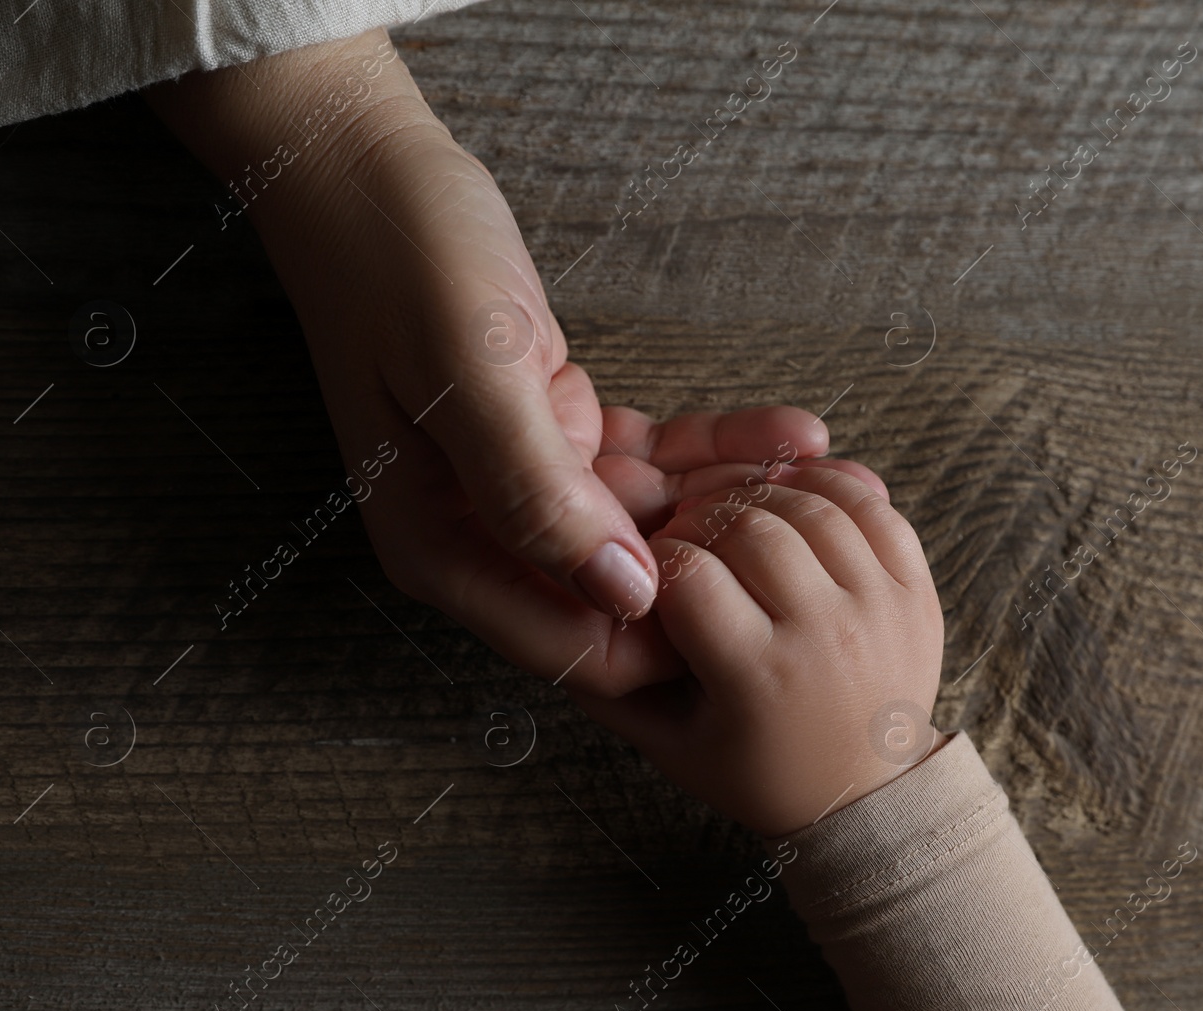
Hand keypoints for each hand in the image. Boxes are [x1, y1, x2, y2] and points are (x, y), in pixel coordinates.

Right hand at [145, 29, 879, 696]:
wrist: (370, 171)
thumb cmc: (402, 262)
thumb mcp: (471, 379)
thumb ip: (537, 496)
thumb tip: (627, 596)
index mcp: (442, 547)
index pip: (570, 644)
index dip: (667, 646)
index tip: (758, 612)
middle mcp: (484, 533)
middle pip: (621, 595)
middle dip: (720, 578)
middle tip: (818, 544)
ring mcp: (525, 487)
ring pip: (652, 525)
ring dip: (735, 506)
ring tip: (833, 483)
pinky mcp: (562, 437)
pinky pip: (656, 463)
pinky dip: (718, 450)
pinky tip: (796, 434)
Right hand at [575, 465, 945, 836]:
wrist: (867, 796)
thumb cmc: (758, 772)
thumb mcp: (667, 743)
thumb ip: (610, 680)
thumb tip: (570, 602)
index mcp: (758, 677)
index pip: (690, 573)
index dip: (657, 557)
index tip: (654, 566)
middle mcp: (824, 635)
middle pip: (749, 525)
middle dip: (704, 517)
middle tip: (690, 535)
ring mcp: (878, 607)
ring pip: (810, 504)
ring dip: (762, 494)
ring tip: (735, 517)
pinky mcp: (917, 590)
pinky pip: (873, 507)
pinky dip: (829, 488)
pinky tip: (794, 498)